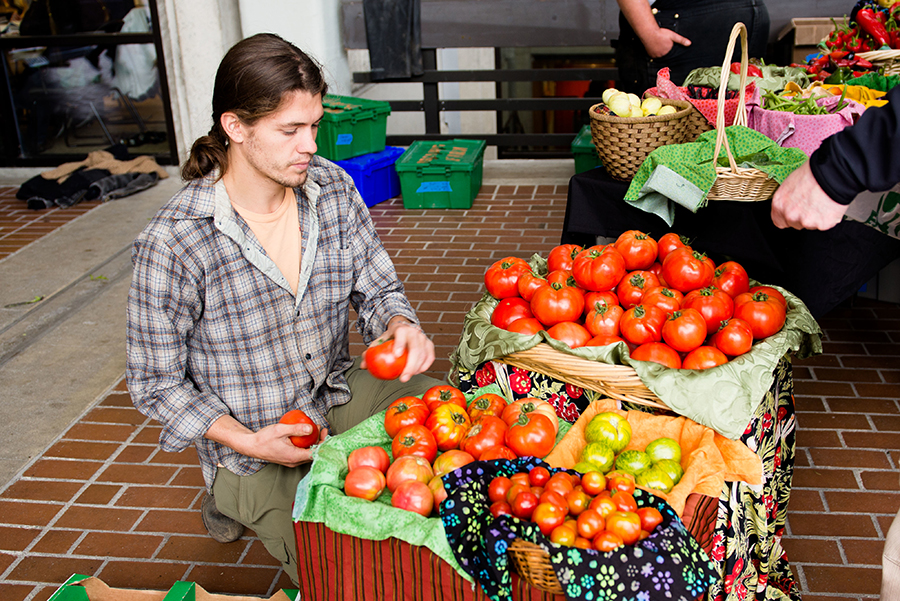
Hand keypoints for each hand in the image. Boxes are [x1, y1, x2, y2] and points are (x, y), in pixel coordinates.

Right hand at [205, 415, 328, 467]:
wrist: (251, 446)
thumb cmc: (264, 438)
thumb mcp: (280, 430)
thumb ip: (296, 429)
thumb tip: (311, 428)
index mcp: (294, 457)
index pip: (315, 453)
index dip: (323, 444)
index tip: (325, 433)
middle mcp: (294, 461)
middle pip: (313, 453)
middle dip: (320, 441)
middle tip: (322, 428)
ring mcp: (291, 461)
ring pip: (307, 453)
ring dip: (313, 442)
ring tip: (315, 429)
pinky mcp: (289, 458)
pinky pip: (301, 453)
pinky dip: (306, 444)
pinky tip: (305, 434)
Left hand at [362, 316, 435, 381]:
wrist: (403, 329)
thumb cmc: (390, 337)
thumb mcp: (379, 341)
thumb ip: (371, 352)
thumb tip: (363, 365)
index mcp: (401, 328)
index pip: (401, 333)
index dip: (400, 343)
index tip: (396, 355)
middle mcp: (414, 331)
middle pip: (416, 348)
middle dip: (411, 365)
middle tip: (403, 378)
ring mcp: (424, 338)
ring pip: (424, 354)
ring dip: (417, 368)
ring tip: (408, 377)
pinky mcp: (429, 345)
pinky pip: (430, 357)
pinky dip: (425, 366)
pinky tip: (417, 373)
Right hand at [643, 27, 690, 58]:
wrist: (649, 32)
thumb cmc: (660, 33)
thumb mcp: (673, 35)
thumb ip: (681, 40)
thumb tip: (689, 43)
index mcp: (668, 51)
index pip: (670, 52)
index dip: (669, 46)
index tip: (666, 43)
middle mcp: (661, 55)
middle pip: (664, 53)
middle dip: (664, 49)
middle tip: (662, 42)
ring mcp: (655, 55)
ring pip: (659, 54)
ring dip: (659, 51)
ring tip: (658, 44)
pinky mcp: (650, 54)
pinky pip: (653, 55)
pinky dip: (654, 52)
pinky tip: (654, 46)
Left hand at [771, 161, 847, 229]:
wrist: (832, 173)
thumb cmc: (812, 174)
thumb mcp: (790, 184)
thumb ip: (787, 200)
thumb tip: (790, 203)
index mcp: (779, 205)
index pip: (779, 221)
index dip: (788, 218)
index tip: (795, 212)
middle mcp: (790, 215)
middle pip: (795, 223)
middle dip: (803, 216)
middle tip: (812, 203)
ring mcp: (806, 221)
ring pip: (810, 224)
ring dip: (816, 217)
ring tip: (821, 201)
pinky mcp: (822, 224)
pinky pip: (825, 224)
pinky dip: (828, 217)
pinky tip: (829, 205)